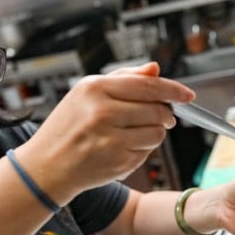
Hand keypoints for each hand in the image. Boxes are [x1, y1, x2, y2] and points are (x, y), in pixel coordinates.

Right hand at [21, 62, 194, 199]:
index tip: (188, 94)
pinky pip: (147, 152)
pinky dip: (143, 149)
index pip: (147, 86)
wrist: (46, 166)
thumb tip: (155, 69)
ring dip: (156, 133)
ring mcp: (110, 140)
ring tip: (137, 132)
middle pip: (157, 110)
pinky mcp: (116, 163)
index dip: (173, 90)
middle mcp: (102, 113)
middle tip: (165, 116)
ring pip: (157, 133)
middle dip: (167, 114)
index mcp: (94, 89)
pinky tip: (124, 147)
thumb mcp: (86, 93)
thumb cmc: (67, 126)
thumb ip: (124, 78)